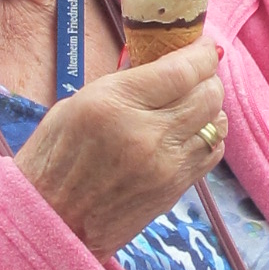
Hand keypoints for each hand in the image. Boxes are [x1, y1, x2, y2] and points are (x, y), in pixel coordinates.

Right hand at [13, 41, 224, 258]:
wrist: (52, 222)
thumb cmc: (53, 159)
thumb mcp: (76, 104)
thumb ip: (123, 82)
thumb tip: (160, 59)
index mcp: (115, 104)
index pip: (183, 70)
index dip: (202, 53)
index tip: (204, 46)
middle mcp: (147, 134)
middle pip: (208, 94)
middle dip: (208, 77)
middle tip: (195, 73)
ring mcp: (166, 165)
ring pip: (216, 123)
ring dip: (209, 108)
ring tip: (190, 104)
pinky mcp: (175, 189)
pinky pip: (212, 153)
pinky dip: (208, 137)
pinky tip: (189, 133)